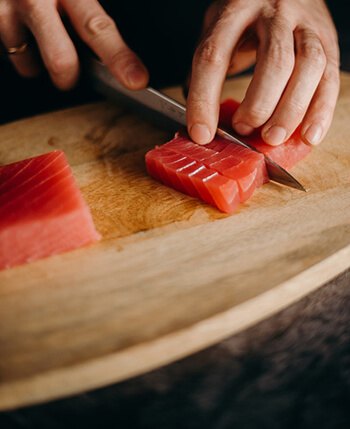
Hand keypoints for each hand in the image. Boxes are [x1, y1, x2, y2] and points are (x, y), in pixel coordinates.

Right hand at [0, 0, 148, 89]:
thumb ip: (87, 16)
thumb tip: (117, 59)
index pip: (98, 28)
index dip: (119, 58)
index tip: (136, 80)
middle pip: (61, 61)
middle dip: (68, 77)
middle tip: (68, 69)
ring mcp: (5, 10)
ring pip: (29, 65)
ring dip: (36, 60)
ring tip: (36, 34)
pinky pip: (8, 53)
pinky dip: (18, 49)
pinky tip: (19, 29)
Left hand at [187, 0, 339, 146]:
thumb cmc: (244, 17)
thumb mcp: (217, 30)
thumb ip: (206, 69)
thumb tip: (199, 119)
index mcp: (235, 9)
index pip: (215, 56)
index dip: (205, 99)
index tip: (201, 134)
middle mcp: (275, 12)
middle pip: (274, 61)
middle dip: (258, 106)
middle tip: (244, 130)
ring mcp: (306, 24)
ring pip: (308, 67)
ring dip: (291, 111)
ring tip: (272, 138)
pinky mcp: (328, 41)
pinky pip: (330, 78)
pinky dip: (321, 111)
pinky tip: (308, 136)